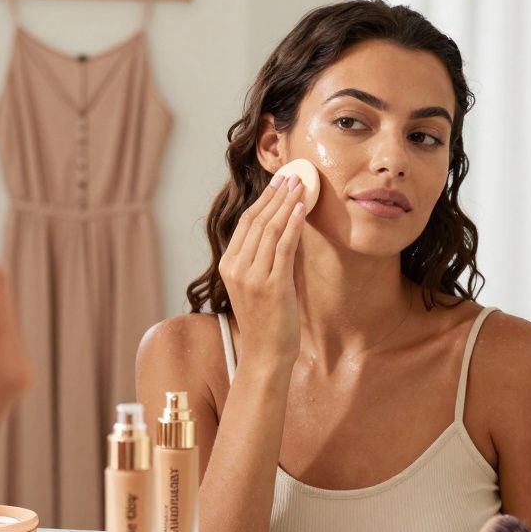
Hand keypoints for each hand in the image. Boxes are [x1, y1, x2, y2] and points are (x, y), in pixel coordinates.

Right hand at [218, 172, 307, 365]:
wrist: (265, 355)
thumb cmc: (265, 321)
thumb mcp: (254, 285)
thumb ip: (260, 259)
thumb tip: (279, 230)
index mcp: (228, 265)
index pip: (244, 223)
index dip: (262, 200)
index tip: (277, 183)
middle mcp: (237, 268)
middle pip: (256, 221)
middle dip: (275, 196)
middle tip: (291, 177)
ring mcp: (253, 276)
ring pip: (270, 230)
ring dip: (286, 204)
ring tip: (300, 186)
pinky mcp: (272, 285)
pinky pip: (283, 247)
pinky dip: (293, 225)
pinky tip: (301, 209)